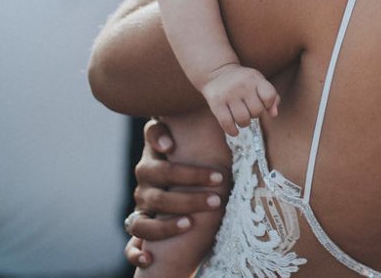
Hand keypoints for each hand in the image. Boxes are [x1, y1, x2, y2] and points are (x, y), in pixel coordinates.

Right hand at [124, 119, 227, 267]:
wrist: (190, 218)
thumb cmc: (206, 179)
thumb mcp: (210, 159)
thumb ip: (219, 143)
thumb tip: (248, 122)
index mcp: (162, 155)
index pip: (152, 134)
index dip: (156, 136)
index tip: (172, 144)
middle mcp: (147, 179)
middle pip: (154, 173)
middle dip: (187, 179)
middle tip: (218, 186)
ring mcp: (141, 206)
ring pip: (143, 211)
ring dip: (167, 220)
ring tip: (191, 222)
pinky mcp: (142, 231)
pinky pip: (132, 243)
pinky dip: (137, 251)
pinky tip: (150, 257)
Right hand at [202, 64, 279, 135]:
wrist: (218, 72)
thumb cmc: (244, 82)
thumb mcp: (259, 82)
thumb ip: (271, 97)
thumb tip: (274, 114)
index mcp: (255, 78)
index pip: (269, 96)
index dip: (268, 105)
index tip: (263, 104)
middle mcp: (242, 85)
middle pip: (257, 111)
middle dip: (255, 114)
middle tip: (249, 110)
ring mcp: (229, 94)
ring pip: (243, 119)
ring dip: (244, 123)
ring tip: (242, 118)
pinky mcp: (216, 102)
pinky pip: (227, 123)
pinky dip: (232, 131)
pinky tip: (234, 131)